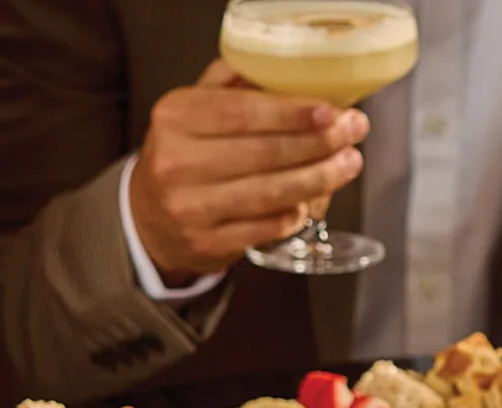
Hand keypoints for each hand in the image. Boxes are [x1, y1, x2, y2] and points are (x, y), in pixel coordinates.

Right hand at [130, 59, 367, 280]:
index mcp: (175, 117)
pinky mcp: (207, 243)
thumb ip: (233, 82)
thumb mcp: (194, 107)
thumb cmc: (184, 153)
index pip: (243, 112)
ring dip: (318, 179)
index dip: (293, 113)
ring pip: (270, 193)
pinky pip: (266, 227)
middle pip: (263, 153)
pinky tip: (315, 198)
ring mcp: (190, 208)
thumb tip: (293, 70)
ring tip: (348, 164)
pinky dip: (296, 212)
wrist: (149, 217)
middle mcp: (177, 162)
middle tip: (353, 133)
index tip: (332, 111)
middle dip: (318, 143)